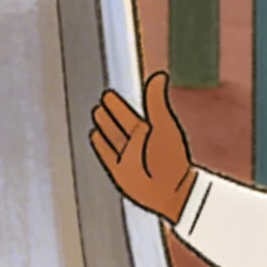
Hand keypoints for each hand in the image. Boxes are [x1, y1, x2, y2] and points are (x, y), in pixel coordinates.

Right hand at [92, 72, 195, 221]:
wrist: (170, 191)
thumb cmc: (171, 160)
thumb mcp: (164, 124)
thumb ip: (156, 101)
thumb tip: (159, 76)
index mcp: (148, 129)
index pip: (127, 112)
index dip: (117, 103)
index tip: (109, 93)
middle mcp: (136, 142)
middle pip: (118, 123)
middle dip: (110, 112)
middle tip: (102, 100)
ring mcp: (126, 157)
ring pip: (111, 136)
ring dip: (104, 125)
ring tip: (97, 113)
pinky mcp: (119, 171)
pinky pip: (106, 154)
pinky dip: (100, 144)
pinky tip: (95, 136)